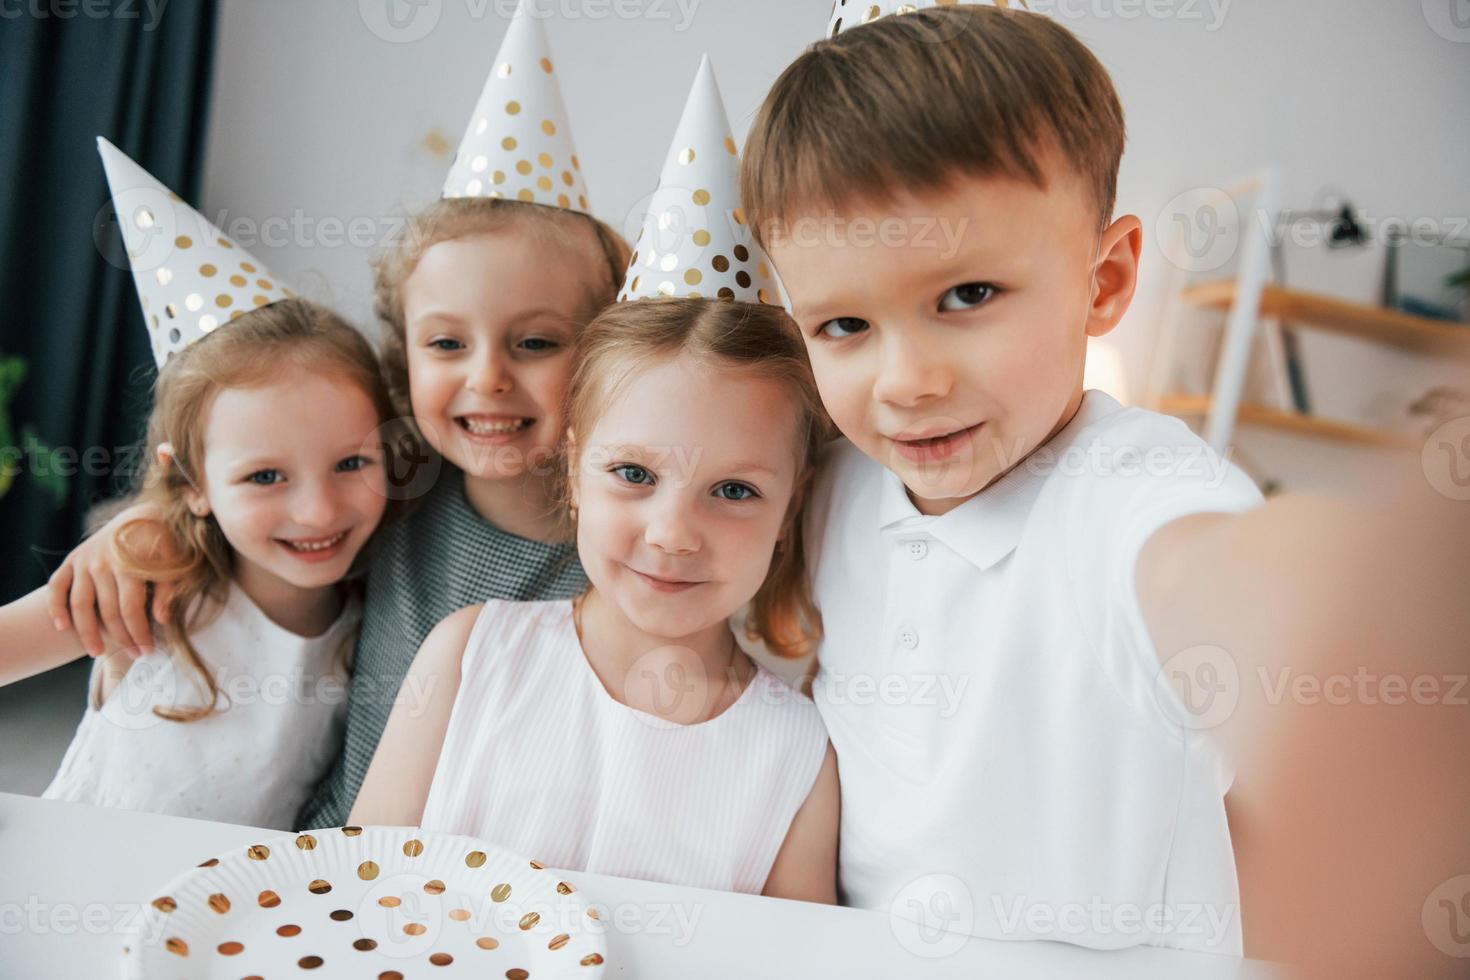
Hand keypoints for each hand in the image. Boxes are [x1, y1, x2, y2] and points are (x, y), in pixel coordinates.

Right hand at [46, 502, 173, 656]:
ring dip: (86, 631)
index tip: (147, 651)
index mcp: (131, 563)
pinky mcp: (72, 559)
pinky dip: (55, 606)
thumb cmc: (165, 544)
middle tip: (134, 656)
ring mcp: (85, 561)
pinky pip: (57, 586)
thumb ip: (168, 589)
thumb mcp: (175, 562)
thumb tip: (161, 619)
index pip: (131, 608)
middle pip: (107, 611)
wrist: (143, 516)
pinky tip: (61, 627)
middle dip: (120, 638)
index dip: (139, 633)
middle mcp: (104, 563)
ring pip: (80, 603)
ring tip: (97, 653)